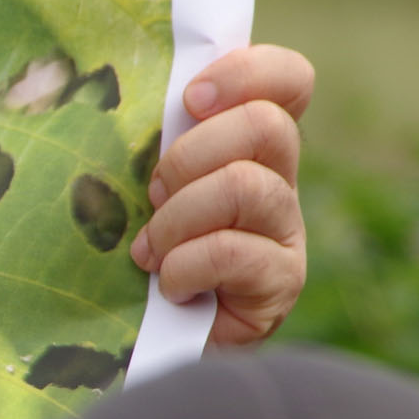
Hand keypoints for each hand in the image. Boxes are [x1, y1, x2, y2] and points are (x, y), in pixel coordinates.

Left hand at [131, 45, 311, 348]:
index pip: (289, 80)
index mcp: (249, 147)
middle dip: (191, 155)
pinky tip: (169, 286)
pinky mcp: (281, 282)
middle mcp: (279, 182)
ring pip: (244, 186)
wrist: (151, 345)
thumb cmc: (137, 256)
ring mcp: (286, 232)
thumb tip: (130, 89)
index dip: (247, 72)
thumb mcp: (142, 186)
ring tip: (149, 251)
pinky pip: (233, 250)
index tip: (188, 99)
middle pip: (266, 125)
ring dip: (179, 217)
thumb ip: (154, 140)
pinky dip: (185, 265)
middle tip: (153, 194)